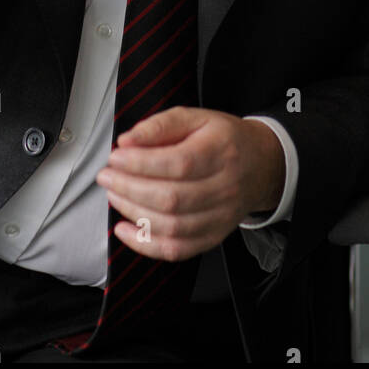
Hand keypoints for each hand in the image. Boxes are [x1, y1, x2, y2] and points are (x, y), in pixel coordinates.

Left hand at [95, 108, 285, 260]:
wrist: (261, 165)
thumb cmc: (222, 139)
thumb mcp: (196, 118)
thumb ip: (161, 125)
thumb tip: (127, 141)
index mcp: (221, 151)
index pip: (179, 163)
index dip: (141, 163)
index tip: (115, 157)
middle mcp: (224, 187)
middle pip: (172, 198)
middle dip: (130, 188)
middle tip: (107, 176)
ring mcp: (220, 217)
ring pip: (172, 226)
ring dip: (134, 213)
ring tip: (114, 195)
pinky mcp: (213, 236)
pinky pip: (177, 250)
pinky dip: (146, 244)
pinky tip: (125, 229)